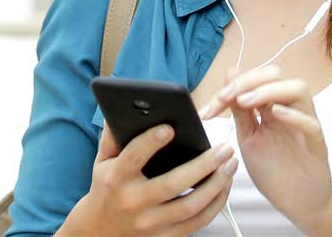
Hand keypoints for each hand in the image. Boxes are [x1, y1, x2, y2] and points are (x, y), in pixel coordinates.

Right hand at [61, 121, 238, 236]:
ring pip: (190, 206)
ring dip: (216, 185)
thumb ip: (113, 135)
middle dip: (202, 165)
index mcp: (116, 178)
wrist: (101, 231)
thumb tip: (125, 107)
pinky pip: (197, 223)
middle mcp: (133, 202)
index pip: (133, 158)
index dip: (151, 142)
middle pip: (172, 184)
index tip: (170, 127)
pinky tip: (224, 186)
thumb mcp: (102, 161)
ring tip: (231, 165)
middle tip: (224, 148)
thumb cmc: (105, 188)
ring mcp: (150, 222)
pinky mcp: (165, 236)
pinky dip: (215, 205)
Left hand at [197, 65, 331, 232]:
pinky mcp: (317, 145)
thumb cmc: (274, 171)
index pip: (255, 80)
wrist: (297, 204)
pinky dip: (293, 115)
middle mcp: (290, 110)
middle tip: (226, 97)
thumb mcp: (248, 137)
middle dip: (247, 81)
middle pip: (276, 76)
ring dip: (267, 91)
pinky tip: (274, 114)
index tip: (211, 106)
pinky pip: (310, 123)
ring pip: (298, 89)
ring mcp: (305, 125)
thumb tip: (229, 76)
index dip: (231, 86)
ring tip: (245, 102)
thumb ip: (239, 110)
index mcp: (272, 108)